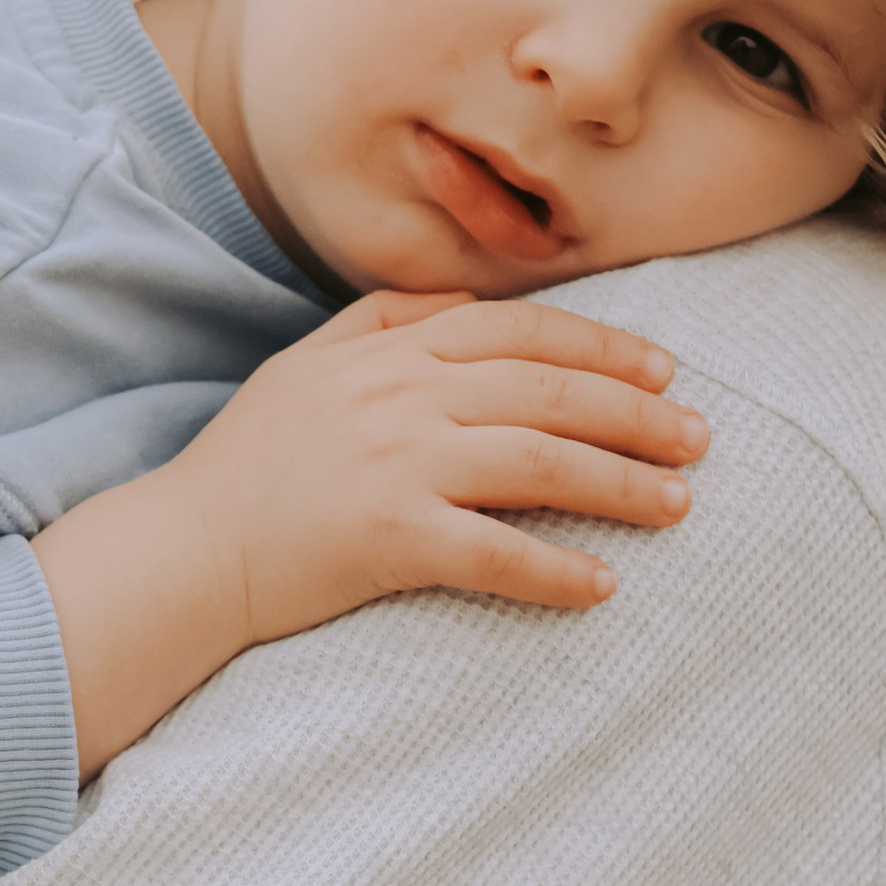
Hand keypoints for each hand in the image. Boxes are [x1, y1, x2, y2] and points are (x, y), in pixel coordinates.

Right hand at [36, 292, 703, 782]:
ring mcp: (395, 465)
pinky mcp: (387, 538)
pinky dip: (554, 571)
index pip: (521, 332)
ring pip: (540, 464)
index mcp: (388, 348)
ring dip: (621, 485)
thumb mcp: (310, 364)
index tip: (664, 371)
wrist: (184, 546)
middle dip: (638, 414)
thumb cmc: (249, 461)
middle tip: (700, 439)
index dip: (603, 348)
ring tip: (678, 506)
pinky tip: (601, 586)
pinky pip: (494, 553)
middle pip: (548, 393)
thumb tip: (467, 300)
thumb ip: (387, 319)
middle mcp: (400, 397)